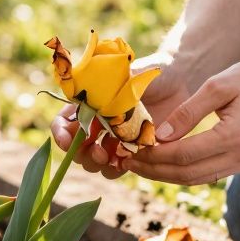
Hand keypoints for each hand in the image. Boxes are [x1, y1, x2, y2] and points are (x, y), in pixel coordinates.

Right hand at [49, 54, 192, 176]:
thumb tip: (87, 107)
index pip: (63, 123)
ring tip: (111, 157)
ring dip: (99, 164)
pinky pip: (119, 167)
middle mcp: (99, 124)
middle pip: (77, 148)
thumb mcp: (121, 76)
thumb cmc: (148, 72)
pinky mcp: (134, 149)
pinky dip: (118, 168)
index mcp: (89, 105)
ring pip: (96, 162)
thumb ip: (103, 91)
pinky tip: (127, 161)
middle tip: (99, 151)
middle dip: (83, 154)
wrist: (178, 78)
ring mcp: (115, 139)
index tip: (68, 142)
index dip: (61, 134)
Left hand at [125, 54, 239, 185]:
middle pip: (187, 174)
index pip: (183, 155)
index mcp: (234, 136)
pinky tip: (165, 162)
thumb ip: (188, 111)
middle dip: (154, 170)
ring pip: (197, 179)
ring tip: (140, 164)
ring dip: (166, 174)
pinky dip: (183, 171)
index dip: (154, 156)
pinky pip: (208, 173)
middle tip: (127, 162)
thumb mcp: (219, 85)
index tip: (130, 150)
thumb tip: (161, 135)